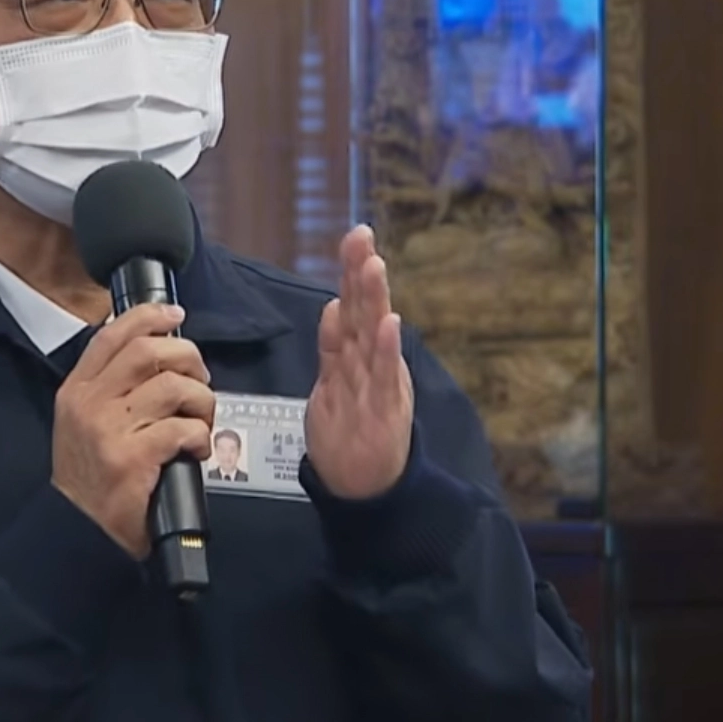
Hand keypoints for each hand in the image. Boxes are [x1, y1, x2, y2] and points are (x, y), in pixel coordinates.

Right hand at [51, 303, 215, 557]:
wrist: (76, 531)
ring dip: (201, 401)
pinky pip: (183, 429)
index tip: (175, 316)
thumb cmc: (89, 478)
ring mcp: (110, 430)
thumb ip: (110, 388)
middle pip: (150, 352)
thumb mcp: (82, 423)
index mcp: (77, 390)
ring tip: (201, 421)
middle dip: (188, 360)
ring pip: (174, 387)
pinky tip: (196, 450)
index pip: (113, 334)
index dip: (150, 317)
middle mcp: (90, 403)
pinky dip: (201, 437)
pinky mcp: (133, 458)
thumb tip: (157, 354)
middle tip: (199, 381)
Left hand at [307, 225, 414, 499]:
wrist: (368, 486)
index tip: (355, 235)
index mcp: (364, 355)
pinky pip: (384, 378)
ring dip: (374, 302)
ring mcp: (379, 386)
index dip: (354, 272)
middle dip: (364, 274)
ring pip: (374, 338)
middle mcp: (374, 364)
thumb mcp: (339, 381)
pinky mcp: (382, 412)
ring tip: (375, 266)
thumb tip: (332, 305)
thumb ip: (335, 345)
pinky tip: (390, 325)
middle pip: (366, 313)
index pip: (355, 306)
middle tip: (363, 236)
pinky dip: (388, 351)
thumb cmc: (356, 429)